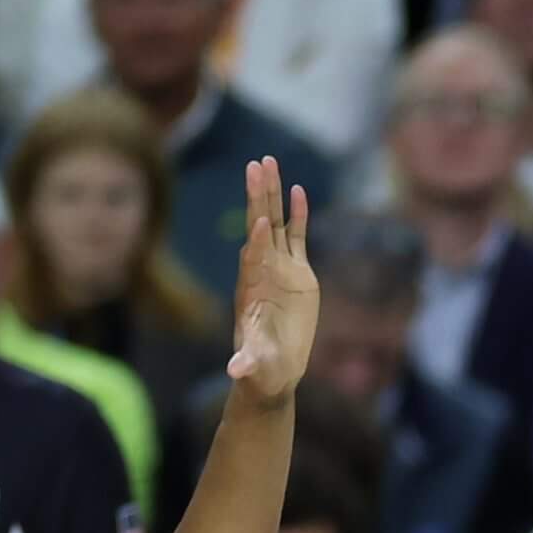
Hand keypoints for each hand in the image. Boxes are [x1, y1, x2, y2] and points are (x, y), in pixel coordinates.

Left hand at [224, 158, 317, 405]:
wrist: (273, 367)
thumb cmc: (260, 366)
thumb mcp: (253, 365)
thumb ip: (245, 363)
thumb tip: (235, 371)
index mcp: (251, 288)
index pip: (254, 258)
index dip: (257, 241)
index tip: (259, 220)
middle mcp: (262, 270)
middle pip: (260, 226)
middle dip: (258, 197)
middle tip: (256, 165)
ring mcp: (280, 267)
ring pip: (276, 222)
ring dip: (272, 194)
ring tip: (269, 162)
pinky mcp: (298, 272)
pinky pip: (297, 236)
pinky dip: (298, 214)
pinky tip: (298, 190)